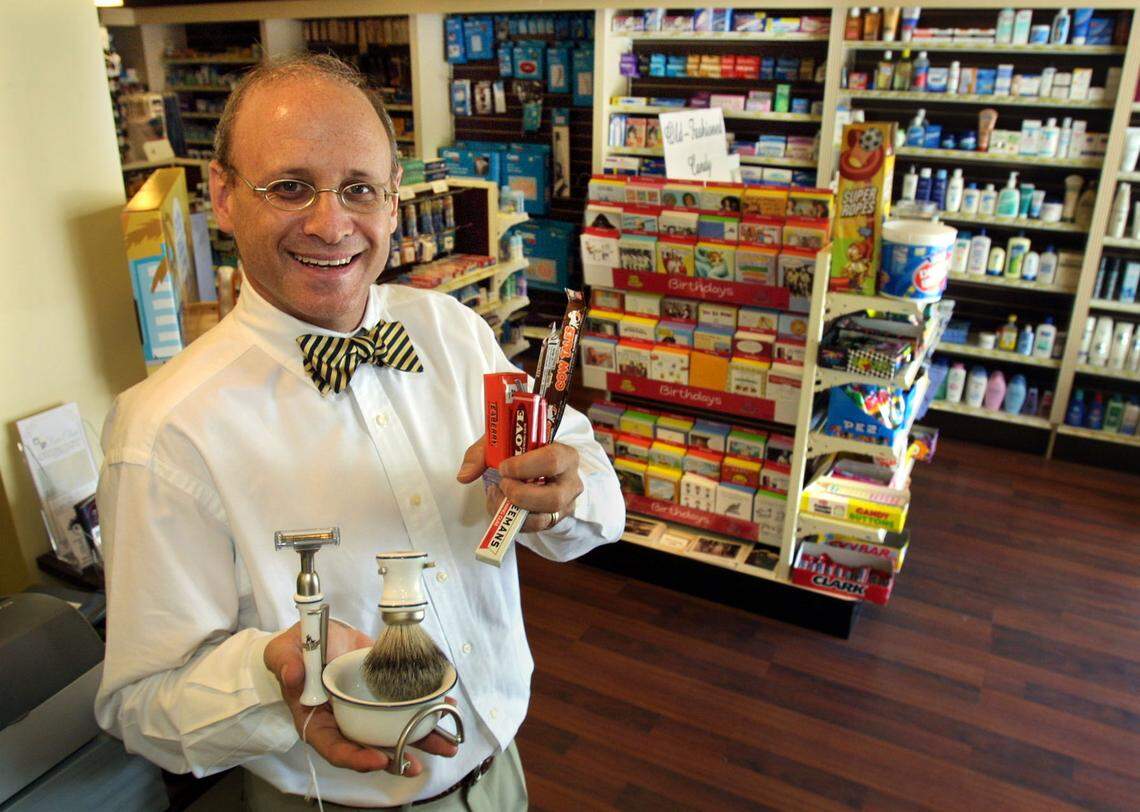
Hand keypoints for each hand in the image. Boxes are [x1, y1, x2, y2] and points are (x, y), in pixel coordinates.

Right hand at [264, 621, 458, 773]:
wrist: (316, 632)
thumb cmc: (295, 650)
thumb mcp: (285, 652)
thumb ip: (288, 663)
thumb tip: (293, 673)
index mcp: (317, 721)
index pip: (335, 748)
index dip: (356, 757)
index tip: (378, 758)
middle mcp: (344, 721)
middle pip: (369, 747)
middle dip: (395, 758)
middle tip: (417, 765)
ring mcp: (365, 708)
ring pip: (393, 731)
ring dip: (419, 740)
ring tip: (446, 746)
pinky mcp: (382, 692)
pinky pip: (405, 704)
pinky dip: (426, 707)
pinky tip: (446, 707)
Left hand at [457, 436, 581, 532]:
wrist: (538, 468)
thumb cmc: (523, 452)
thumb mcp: (504, 444)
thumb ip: (482, 455)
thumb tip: (464, 476)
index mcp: (565, 455)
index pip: (552, 461)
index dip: (525, 467)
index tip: (503, 467)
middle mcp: (571, 482)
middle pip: (553, 498)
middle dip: (520, 495)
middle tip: (502, 485)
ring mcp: (565, 505)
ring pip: (544, 518)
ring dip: (514, 511)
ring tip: (498, 495)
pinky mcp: (553, 520)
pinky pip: (534, 528)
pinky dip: (513, 521)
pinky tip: (502, 506)